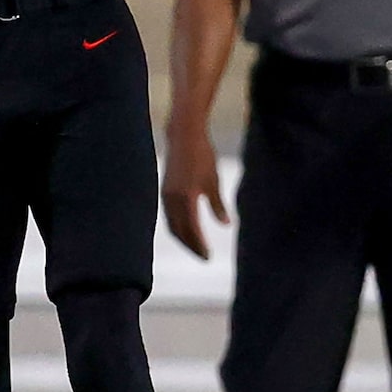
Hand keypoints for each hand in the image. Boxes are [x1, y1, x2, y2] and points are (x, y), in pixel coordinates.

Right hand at [162, 127, 229, 259]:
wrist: (183, 135)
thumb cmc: (202, 155)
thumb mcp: (213, 180)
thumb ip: (218, 204)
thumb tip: (226, 224)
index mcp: (186, 198)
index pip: (192, 229)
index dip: (199, 245)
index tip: (208, 256)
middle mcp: (172, 199)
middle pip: (179, 231)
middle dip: (191, 246)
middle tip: (204, 257)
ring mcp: (166, 195)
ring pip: (172, 224)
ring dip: (183, 238)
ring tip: (196, 246)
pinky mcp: (165, 191)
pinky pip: (169, 215)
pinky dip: (178, 226)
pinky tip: (187, 229)